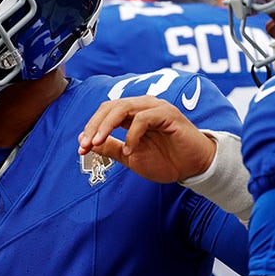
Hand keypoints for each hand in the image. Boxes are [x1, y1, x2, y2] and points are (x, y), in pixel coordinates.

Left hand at [77, 95, 217, 183]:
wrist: (193, 168)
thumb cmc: (165, 160)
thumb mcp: (130, 156)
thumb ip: (110, 148)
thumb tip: (84, 140)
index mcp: (133, 114)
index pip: (105, 111)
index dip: (90, 128)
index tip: (81, 148)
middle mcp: (143, 106)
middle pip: (111, 106)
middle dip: (94, 126)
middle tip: (86, 145)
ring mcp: (156, 108)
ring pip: (123, 107)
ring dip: (106, 126)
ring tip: (99, 144)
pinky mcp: (168, 114)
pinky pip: (144, 118)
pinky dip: (132, 135)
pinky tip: (130, 150)